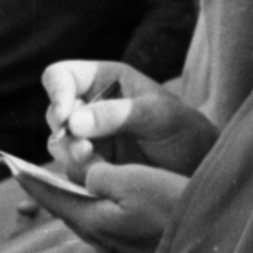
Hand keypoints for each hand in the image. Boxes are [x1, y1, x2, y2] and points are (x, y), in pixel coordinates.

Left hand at [12, 160, 187, 252]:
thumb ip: (100, 175)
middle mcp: (100, 241)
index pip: (53, 197)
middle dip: (58, 186)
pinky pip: (111, 224)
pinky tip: (114, 197)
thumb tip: (86, 175)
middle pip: (71, 207)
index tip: (12, 165)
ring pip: (91, 216)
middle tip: (46, 166)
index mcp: (93, 221)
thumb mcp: (134, 181)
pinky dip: (105, 206)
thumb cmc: (173, 207)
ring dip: (82, 196)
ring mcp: (119, 251)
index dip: (32, 179)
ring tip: (79, 176)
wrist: (210, 244)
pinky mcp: (136, 252)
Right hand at [43, 61, 218, 178]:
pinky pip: (70, 169)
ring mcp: (90, 137)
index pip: (63, 76)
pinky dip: (80, 174)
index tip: (66, 115)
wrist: (198, 167)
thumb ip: (117, 114)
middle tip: (85, 150)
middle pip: (54, 112)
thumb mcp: (158, 116)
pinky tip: (101, 177)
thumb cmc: (184, 130)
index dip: (57, 91)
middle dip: (64, 132)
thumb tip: (73, 121)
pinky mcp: (92, 165)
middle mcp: (92, 105)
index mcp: (106, 80)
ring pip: (59, 143)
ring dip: (71, 155)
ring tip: (96, 164)